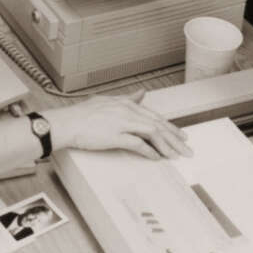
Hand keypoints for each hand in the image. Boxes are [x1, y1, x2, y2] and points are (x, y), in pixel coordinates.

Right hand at [42, 92, 192, 160]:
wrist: (65, 123)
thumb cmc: (81, 115)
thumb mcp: (107, 101)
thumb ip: (127, 99)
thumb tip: (141, 94)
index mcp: (125, 103)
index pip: (154, 116)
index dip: (170, 127)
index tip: (181, 136)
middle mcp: (126, 111)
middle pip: (157, 124)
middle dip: (174, 138)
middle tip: (186, 149)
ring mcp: (121, 122)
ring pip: (152, 133)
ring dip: (166, 146)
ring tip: (176, 156)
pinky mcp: (115, 135)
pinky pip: (138, 144)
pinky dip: (149, 152)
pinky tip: (157, 158)